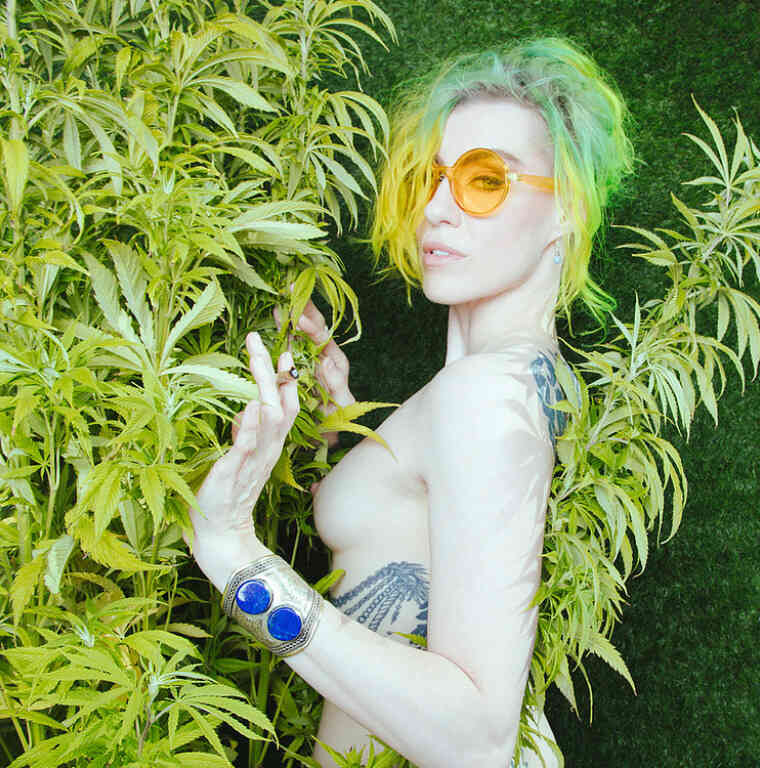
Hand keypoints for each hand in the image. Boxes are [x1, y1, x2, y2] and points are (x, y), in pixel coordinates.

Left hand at [187, 332, 298, 586]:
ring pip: (270, 418)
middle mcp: (268, 449)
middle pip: (281, 403)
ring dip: (264, 386)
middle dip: (272, 370)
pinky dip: (250, 425)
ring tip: (258, 357)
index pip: (285, 405)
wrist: (221, 534)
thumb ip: (248, 433)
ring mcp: (253, 460)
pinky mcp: (234, 472)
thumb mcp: (241, 457)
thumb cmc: (227, 494)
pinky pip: (247, 446)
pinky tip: (249, 406)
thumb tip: (249, 407)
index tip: (282, 350)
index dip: (285, 378)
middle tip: (260, 340)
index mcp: (270, 445)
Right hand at [286, 300, 355, 439]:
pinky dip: (283, 327)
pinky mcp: (296, 363)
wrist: (330, 426)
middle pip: (314, 327)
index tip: (300, 320)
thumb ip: (336, 382)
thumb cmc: (338, 416)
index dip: (312, 329)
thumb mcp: (342, 402)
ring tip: (282, 295)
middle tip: (292, 289)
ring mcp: (309, 357)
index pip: (323, 340)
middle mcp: (323, 354)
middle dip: (304, 309)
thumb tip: (325, 360)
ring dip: (291, 313)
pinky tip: (276, 312)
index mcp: (335, 361)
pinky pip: (288, 341)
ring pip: (300, 331)